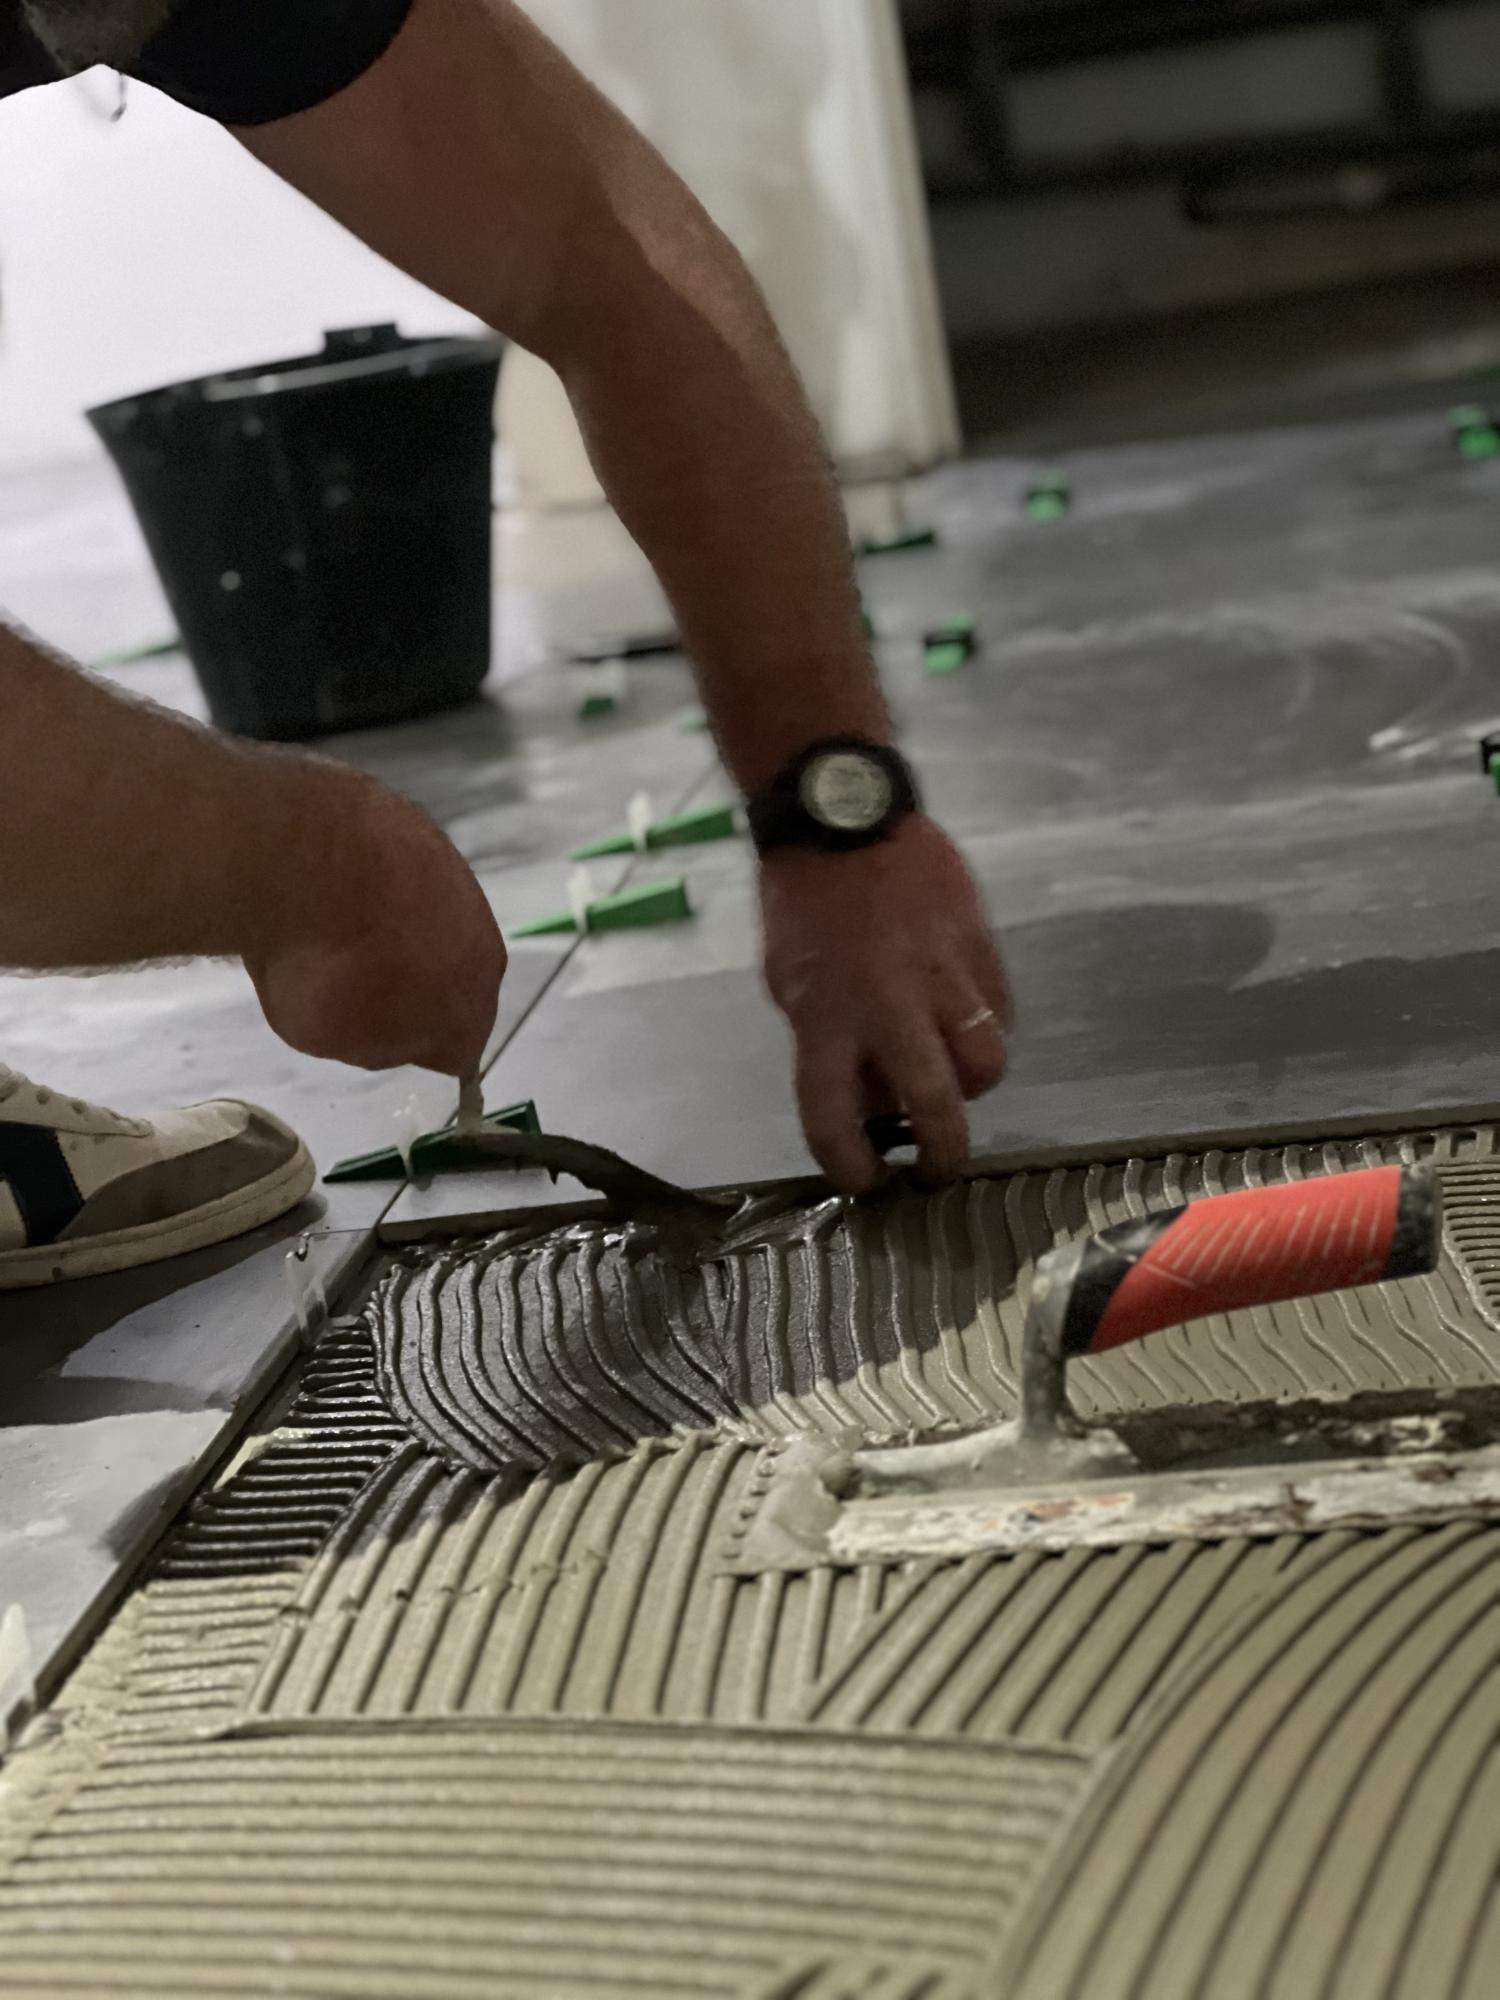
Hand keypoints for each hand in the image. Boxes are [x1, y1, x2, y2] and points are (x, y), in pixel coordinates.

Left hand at [244, 766, 505, 1077]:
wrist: (307, 855)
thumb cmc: (321, 965)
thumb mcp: (334, 1037)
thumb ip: (376, 1037)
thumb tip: (394, 1028)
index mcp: (469, 1006)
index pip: (462, 1045)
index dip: (422, 1044)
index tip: (384, 1036)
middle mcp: (480, 940)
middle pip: (454, 971)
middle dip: (416, 978)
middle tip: (357, 979)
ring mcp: (454, 876)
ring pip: (432, 914)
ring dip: (397, 922)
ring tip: (337, 924)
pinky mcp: (422, 826)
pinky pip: (400, 867)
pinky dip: (374, 876)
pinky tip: (331, 879)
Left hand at [760, 815, 1008, 1192]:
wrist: (843, 815)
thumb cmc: (804, 906)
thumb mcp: (791, 982)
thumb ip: (829, 1043)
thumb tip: (876, 1096)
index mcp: (825, 1017)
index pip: (834, 1117)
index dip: (850, 1166)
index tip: (866, 1181)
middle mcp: (888, 1004)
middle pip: (934, 1104)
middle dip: (942, 1153)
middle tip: (938, 1168)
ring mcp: (942, 974)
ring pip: (986, 1062)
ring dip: (971, 1087)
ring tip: (953, 1080)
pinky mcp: (980, 947)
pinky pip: (999, 1013)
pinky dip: (985, 1031)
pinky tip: (963, 1023)